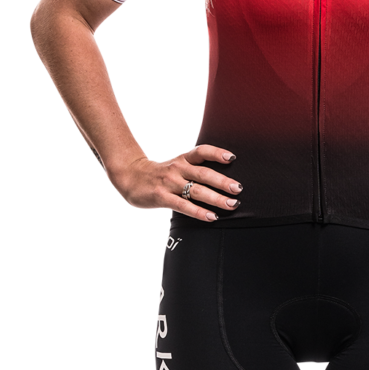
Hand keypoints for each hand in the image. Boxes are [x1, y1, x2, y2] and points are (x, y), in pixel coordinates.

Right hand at [110, 144, 242, 220]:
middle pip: (203, 173)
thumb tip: (224, 179)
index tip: (232, 158)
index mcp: (183, 159)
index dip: (217, 153)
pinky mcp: (162, 197)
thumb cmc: (160, 174)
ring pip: (196, 191)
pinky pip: (184, 205)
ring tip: (232, 204)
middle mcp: (177, 168)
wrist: (130, 177)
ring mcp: (169, 183)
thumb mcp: (177, 165)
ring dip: (216, 198)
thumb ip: (195, 169)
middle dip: (223, 181)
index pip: (202, 152)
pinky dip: (199, 212)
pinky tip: (212, 217)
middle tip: (238, 188)